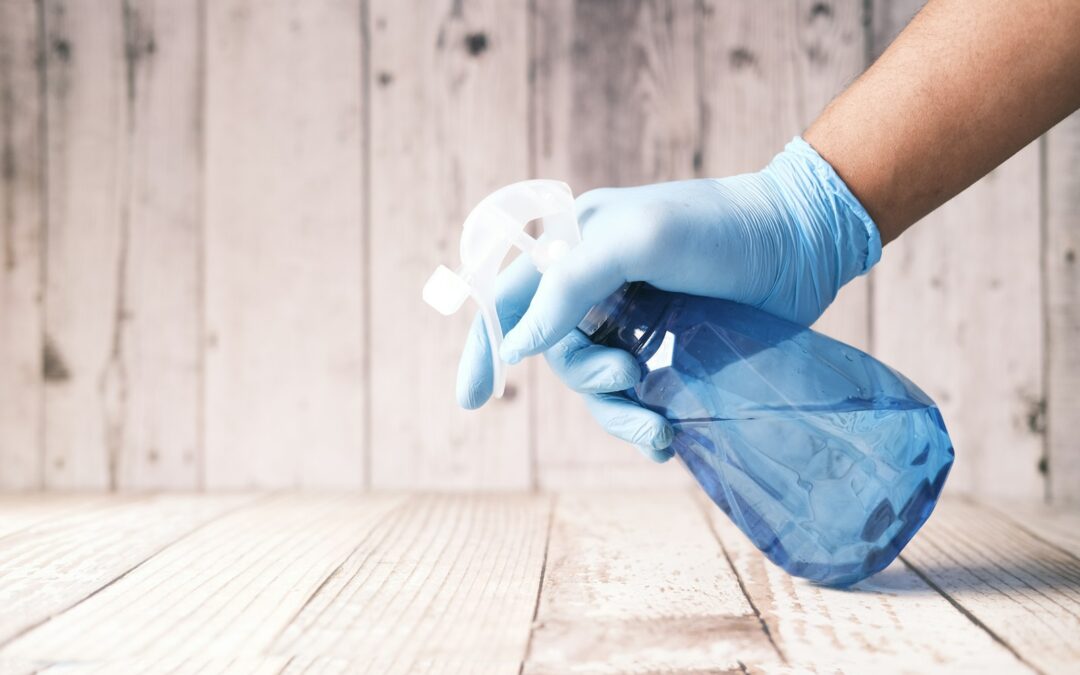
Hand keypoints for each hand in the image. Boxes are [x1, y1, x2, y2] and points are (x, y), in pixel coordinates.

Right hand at [456, 138, 879, 461]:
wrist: (802, 243)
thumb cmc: (718, 229)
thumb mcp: (635, 240)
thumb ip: (566, 285)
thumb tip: (515, 347)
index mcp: (573, 245)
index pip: (509, 298)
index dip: (485, 348)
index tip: (472, 401)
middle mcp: (595, 283)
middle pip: (558, 352)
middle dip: (588, 378)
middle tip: (631, 377)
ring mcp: (633, 317)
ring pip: (597, 383)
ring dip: (619, 412)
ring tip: (659, 430)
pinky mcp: (670, 346)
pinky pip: (636, 395)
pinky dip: (643, 421)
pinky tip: (667, 439)